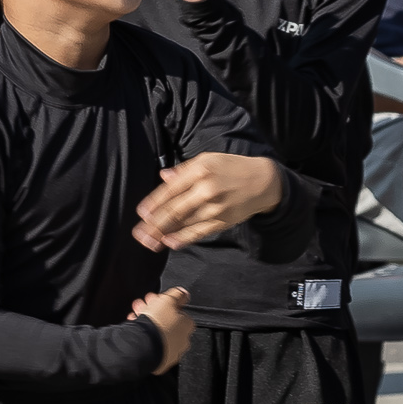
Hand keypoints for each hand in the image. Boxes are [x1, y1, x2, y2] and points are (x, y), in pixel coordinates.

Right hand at [131, 288, 193, 372]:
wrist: (142, 346)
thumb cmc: (157, 324)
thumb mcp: (167, 300)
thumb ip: (177, 294)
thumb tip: (184, 293)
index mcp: (187, 325)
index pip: (177, 311)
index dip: (164, 304)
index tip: (154, 301)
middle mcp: (182, 340)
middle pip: (166, 322)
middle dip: (153, 311)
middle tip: (141, 305)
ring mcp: (171, 353)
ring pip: (157, 334)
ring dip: (146, 323)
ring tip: (134, 316)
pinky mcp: (159, 363)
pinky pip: (151, 346)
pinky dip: (144, 338)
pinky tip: (134, 331)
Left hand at [132, 152, 283, 249]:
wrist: (263, 181)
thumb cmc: (232, 168)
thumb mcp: (208, 160)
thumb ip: (184, 170)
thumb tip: (163, 177)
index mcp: (200, 170)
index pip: (170, 189)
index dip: (153, 204)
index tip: (141, 214)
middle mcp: (207, 188)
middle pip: (174, 210)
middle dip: (153, 224)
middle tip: (139, 234)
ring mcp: (215, 207)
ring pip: (184, 223)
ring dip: (164, 234)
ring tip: (149, 242)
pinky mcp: (223, 221)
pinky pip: (199, 232)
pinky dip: (183, 239)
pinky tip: (170, 242)